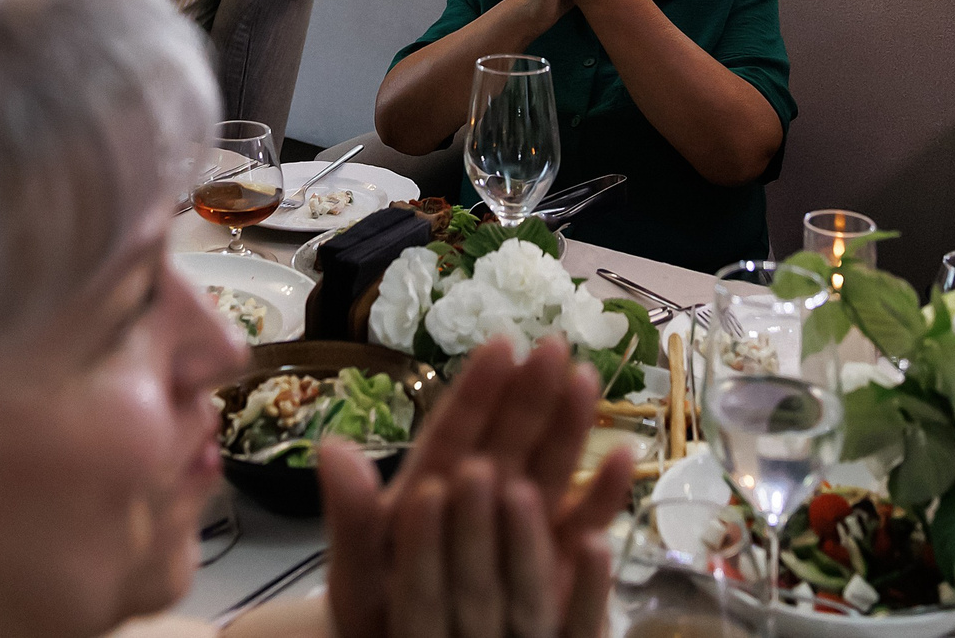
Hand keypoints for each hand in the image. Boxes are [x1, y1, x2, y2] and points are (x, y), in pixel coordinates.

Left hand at [321, 337, 628, 637]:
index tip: (500, 345)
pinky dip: (603, 495)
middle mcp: (481, 502)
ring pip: (549, 470)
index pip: (455, 432)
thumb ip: (351, 517)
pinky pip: (582, 526)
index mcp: (432, 491)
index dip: (476, 390)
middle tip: (553, 344)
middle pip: (509, 440)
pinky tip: (623, 457)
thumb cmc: (378, 617)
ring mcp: (520, 531)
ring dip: (568, 427)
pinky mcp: (556, 569)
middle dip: (529, 392)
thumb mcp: (357, 574)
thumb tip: (331, 448)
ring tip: (585, 379)